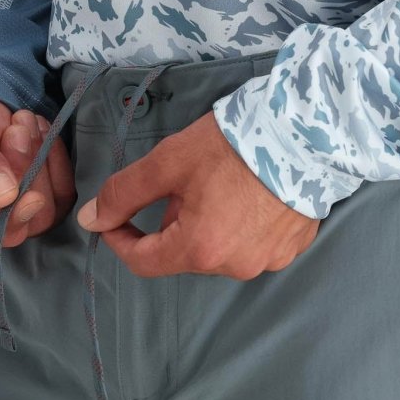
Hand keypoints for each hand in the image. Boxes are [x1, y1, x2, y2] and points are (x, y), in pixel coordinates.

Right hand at [0, 93, 75, 254]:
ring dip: (40, 164)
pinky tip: (41, 134)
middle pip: (15, 227)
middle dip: (24, 176)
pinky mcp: (35, 205)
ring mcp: (7, 217)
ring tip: (25, 124)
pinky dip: (55, 163)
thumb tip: (1, 196)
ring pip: (43, 213)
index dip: (3, 224)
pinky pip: (60, 197)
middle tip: (19, 130)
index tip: (29, 195)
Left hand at [75, 111, 319, 277]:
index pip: (143, 262)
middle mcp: (235, 267)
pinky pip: (254, 245)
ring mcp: (268, 261)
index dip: (121, 240)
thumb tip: (91, 221)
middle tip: (184, 184)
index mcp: (200, 249)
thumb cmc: (235, 145)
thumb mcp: (169, 162)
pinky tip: (252, 196)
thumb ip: (124, 193)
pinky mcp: (292, 249)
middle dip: (174, 224)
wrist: (308, 132)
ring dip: (209, 226)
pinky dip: (244, 227)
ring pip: (220, 250)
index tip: (115, 218)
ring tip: (222, 186)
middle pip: (185, 254)